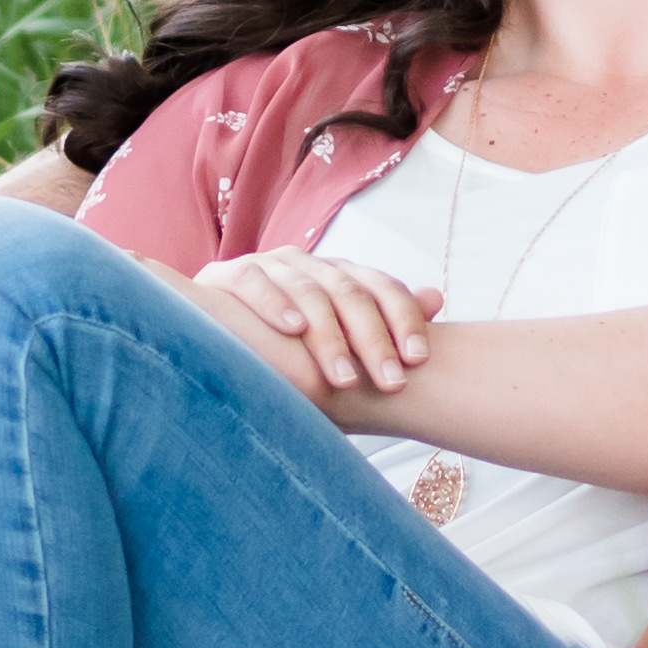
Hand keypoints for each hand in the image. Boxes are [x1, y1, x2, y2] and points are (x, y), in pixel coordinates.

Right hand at [191, 247, 440, 399]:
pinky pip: (255, 281)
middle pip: (351, 293)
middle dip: (373, 340)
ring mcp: (270, 266)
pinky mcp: (228, 274)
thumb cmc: (283, 345)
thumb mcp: (337, 338)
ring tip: (344, 378)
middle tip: (390, 383)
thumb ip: (382, 319)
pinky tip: (292, 329)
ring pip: (309, 292)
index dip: (404, 320)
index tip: (419, 361)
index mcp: (338, 276)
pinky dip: (274, 303)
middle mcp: (309, 265)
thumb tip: (437, 298)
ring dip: (329, 337)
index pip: (382, 287)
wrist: (210, 332)